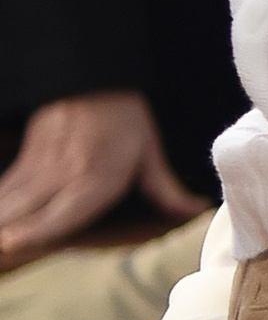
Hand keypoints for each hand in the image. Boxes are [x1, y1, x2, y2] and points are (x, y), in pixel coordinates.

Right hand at [0, 91, 207, 261]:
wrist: (92, 77)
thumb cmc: (123, 118)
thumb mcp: (149, 152)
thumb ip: (166, 190)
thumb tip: (195, 210)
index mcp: (95, 179)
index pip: (62, 212)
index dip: (36, 230)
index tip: (11, 242)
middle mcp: (62, 176)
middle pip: (25, 211)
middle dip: (6, 234)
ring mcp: (40, 166)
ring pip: (9, 199)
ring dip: (0, 220)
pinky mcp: (26, 158)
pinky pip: (5, 186)